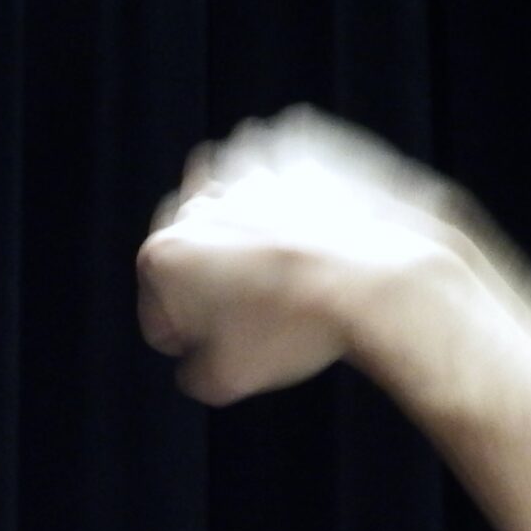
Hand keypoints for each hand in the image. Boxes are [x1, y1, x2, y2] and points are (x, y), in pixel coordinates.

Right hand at [137, 105, 483, 406]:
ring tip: (285, 272)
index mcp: (165, 255)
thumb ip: (194, 374)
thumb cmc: (296, 324)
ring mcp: (245, 172)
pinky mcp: (292, 152)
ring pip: (234, 214)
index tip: (222, 343)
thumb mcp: (229, 378)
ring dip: (248, 239)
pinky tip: (313, 234)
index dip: (191, 337)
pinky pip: (282, 181)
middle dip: (215, 282)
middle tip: (254, 310)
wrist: (371, 277)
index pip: (159, 311)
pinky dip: (292, 204)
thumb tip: (197, 364)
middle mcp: (195, 206)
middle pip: (193, 255)